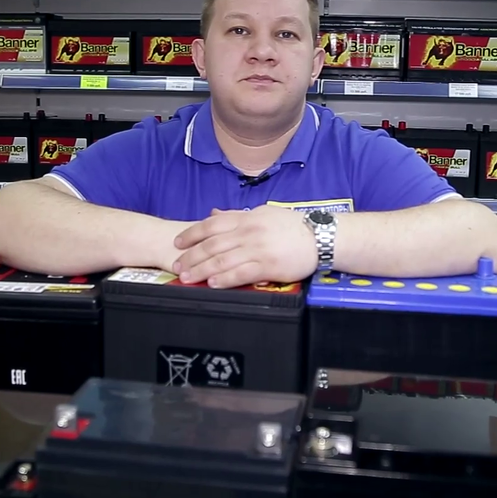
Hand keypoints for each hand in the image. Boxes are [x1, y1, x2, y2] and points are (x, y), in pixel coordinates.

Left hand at [172, 205, 317, 287]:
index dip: (192, 233)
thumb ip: (236, 215)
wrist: (320, 236)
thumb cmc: (292, 226)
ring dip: (202, 270)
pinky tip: (212, 283)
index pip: (212, 224)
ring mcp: (258, 249)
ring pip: (223, 260)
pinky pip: (242, 273)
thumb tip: (213, 214)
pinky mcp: (268, 266)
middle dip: (192, 256)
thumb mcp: (263, 213)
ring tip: (187, 277)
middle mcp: (249, 232)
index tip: (177, 243)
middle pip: (212, 244)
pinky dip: (225, 279)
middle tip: (177, 266)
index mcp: (247, 218)